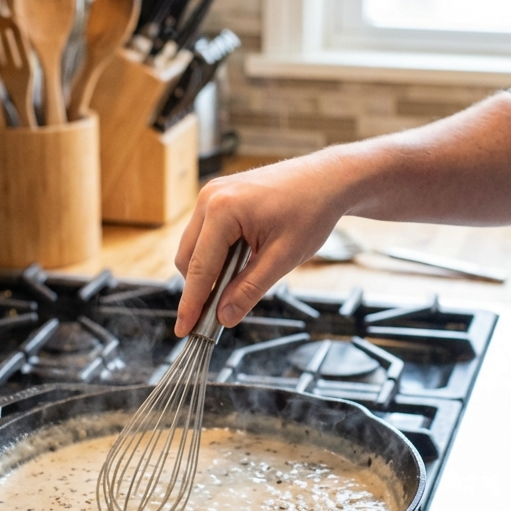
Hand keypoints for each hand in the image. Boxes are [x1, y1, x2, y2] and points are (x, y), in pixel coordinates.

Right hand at [174, 151, 352, 335]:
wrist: (327, 180)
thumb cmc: (311, 210)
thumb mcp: (283, 257)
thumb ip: (250, 289)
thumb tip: (223, 317)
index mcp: (222, 209)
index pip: (199, 268)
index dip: (191, 304)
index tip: (183, 330)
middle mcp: (209, 197)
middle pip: (187, 258)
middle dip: (201, 287)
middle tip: (220, 312)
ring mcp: (212, 193)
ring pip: (194, 246)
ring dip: (210, 269)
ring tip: (243, 277)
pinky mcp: (218, 196)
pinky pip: (205, 233)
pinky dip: (216, 253)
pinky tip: (242, 259)